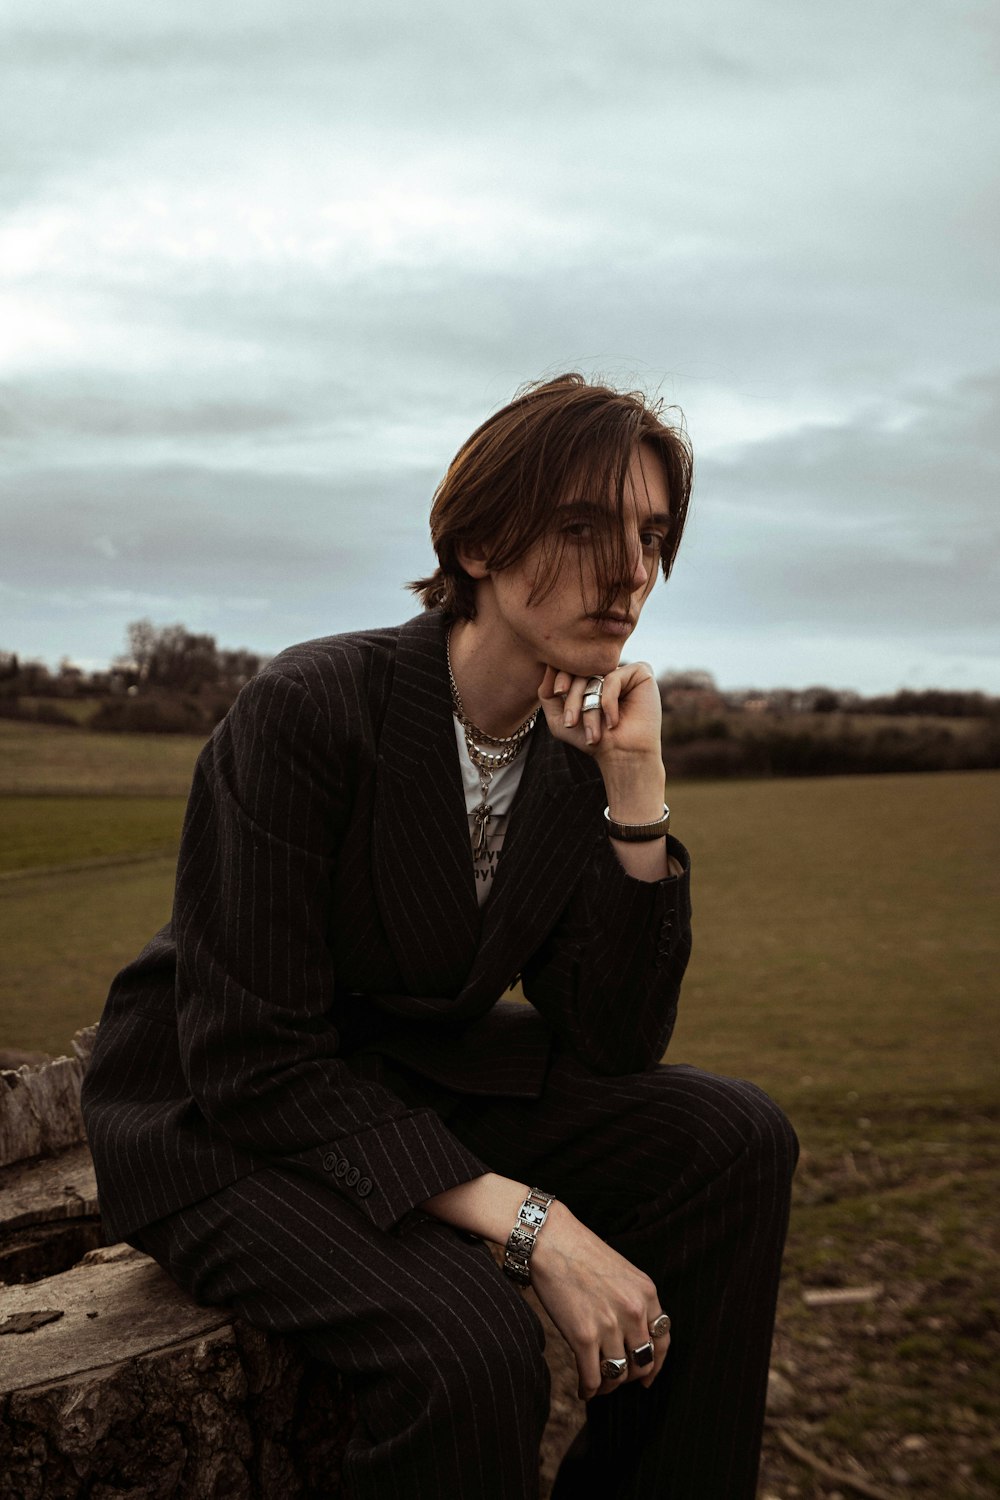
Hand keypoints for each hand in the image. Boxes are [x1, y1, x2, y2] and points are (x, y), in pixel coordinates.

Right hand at [529, 1201, 669, 1399]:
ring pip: (618, 1375)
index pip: (663, 1340)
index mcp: (647, 1293)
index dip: (656, 1364)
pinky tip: (584, 1390)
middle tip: (616, 1378)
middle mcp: (634, 1311)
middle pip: (642, 1362)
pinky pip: (593, 1378)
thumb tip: (634, 1339)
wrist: (550, 1239)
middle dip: (630, 1376)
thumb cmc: (580, 1252)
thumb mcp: (622, 1272)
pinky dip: (590, 1390)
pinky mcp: (583, 1336)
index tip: (647, 1378)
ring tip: (597, 1385)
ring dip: (608, 1385)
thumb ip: (633, 1302)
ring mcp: (609, 1325)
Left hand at [538, 662, 661, 761]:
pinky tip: (612, 723)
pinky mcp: (640, 672)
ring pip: (596, 677)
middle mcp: (607, 671)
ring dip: (589, 708)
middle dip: (572, 699)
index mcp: (590, 678)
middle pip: (580, 671)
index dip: (560, 677)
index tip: (557, 692)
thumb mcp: (559, 720)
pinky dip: (608, 702)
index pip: (570, 667)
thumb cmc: (592, 740)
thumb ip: (547, 694)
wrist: (622, 756)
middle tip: (570, 723)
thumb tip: (548, 667)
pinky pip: (614, 678)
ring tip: (593, 734)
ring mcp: (624, 671)